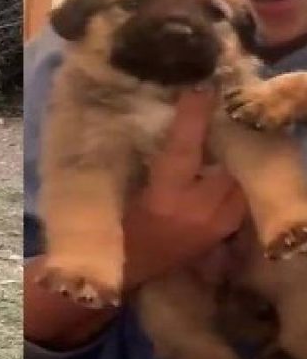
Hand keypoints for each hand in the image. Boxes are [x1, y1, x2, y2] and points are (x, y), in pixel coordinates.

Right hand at [122, 86, 246, 289]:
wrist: (128, 269)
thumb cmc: (118, 224)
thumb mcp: (127, 187)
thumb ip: (151, 159)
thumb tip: (165, 121)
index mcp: (163, 196)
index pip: (183, 149)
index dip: (193, 117)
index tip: (199, 89)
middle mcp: (196, 210)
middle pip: (226, 164)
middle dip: (224, 138)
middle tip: (216, 113)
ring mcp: (216, 224)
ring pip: (239, 181)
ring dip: (231, 159)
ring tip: (222, 139)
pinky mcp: (224, 232)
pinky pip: (239, 198)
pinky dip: (233, 180)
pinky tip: (223, 170)